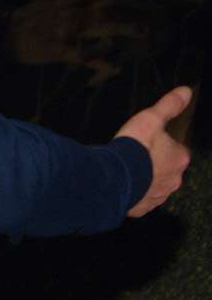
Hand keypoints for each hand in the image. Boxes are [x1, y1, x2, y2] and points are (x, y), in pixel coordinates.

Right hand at [4, 0, 174, 87]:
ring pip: (102, 28)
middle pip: (107, 10)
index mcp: (67, 0)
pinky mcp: (62, 50)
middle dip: (129, 15)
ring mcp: (68, 31)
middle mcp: (72, 12)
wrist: (2, 36)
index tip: (137, 2)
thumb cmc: (23, 20)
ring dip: (124, 30)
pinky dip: (102, 62)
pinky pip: (87, 56)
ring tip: (143, 34)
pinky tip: (116, 68)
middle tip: (147, 21)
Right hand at [115, 87, 192, 217]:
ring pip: (155, 186)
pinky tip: (122, 187)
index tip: (150, 143)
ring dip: (145, 180)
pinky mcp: (141, 208)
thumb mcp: (151, 118)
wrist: (113, 178)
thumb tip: (186, 91)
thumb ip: (169, 105)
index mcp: (180, 158)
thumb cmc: (134, 148)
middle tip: (137, 158)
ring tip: (128, 173)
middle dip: (155, 166)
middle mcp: (173, 180)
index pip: (178, 151)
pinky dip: (134, 195)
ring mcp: (158, 196)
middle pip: (168, 170)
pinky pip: (140, 200)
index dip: (165, 146)